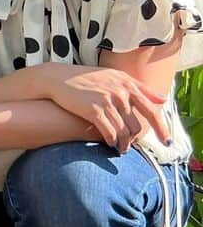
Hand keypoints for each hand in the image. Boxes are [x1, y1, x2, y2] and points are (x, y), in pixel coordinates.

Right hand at [44, 66, 167, 152]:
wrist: (59, 78)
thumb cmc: (88, 78)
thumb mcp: (116, 77)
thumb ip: (140, 88)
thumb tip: (163, 99)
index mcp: (128, 84)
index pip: (151, 110)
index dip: (161, 127)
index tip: (166, 141)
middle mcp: (120, 92)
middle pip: (137, 125)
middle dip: (135, 140)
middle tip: (130, 146)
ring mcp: (107, 101)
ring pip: (124, 132)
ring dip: (124, 144)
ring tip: (121, 149)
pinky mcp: (93, 110)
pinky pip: (109, 132)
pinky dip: (112, 141)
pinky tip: (110, 144)